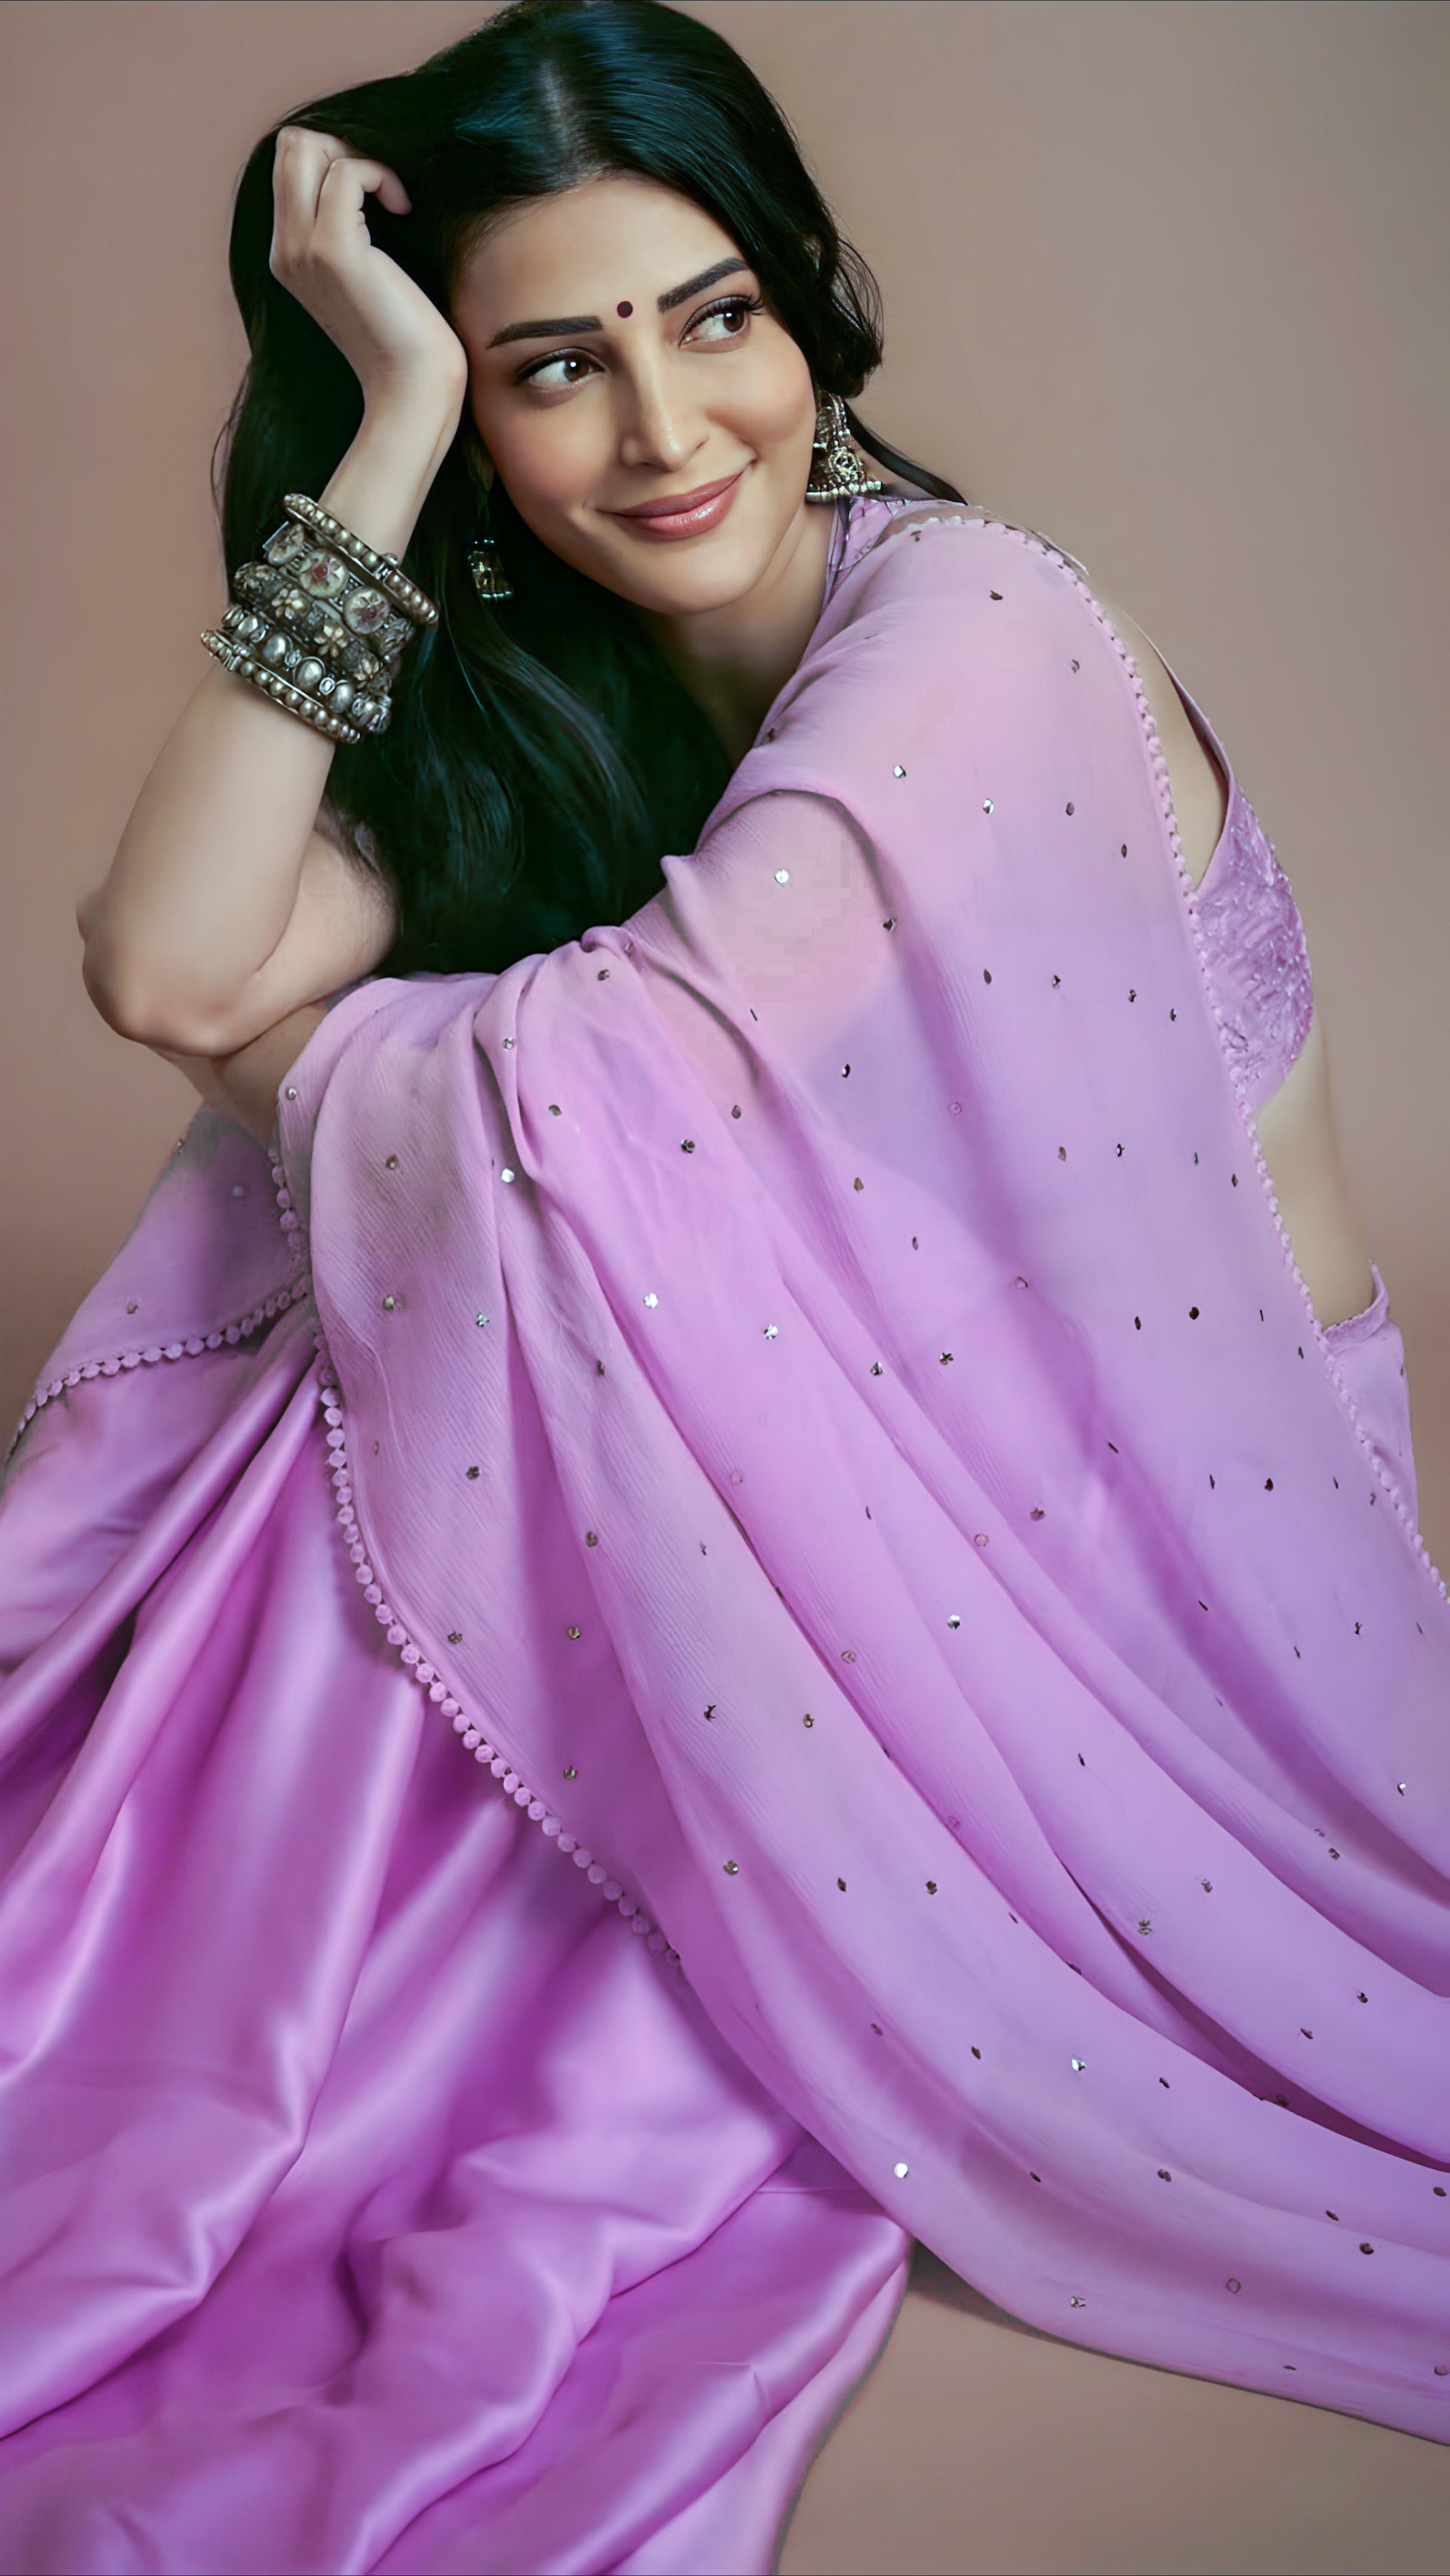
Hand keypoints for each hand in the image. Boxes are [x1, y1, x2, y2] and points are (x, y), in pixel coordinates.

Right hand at [269, 126, 468, 426]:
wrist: (410, 390)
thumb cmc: (404, 337)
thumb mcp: (366, 274)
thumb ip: (350, 229)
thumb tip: (363, 177)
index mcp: (287, 255)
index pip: (287, 166)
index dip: (333, 156)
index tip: (375, 191)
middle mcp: (285, 250)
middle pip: (289, 146)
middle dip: (341, 145)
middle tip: (381, 185)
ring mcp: (303, 248)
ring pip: (306, 148)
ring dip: (359, 156)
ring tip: (391, 198)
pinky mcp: (333, 250)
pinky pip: (346, 171)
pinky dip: (380, 175)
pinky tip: (403, 208)